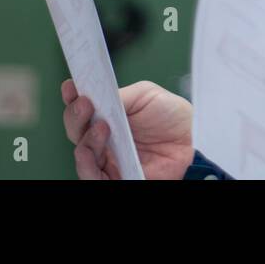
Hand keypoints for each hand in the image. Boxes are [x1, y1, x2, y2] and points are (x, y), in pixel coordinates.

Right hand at [61, 78, 193, 179]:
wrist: (193, 140)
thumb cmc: (171, 117)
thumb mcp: (145, 95)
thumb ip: (120, 96)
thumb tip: (96, 97)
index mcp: (109, 115)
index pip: (82, 108)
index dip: (72, 97)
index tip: (70, 86)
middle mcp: (104, 138)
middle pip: (76, 130)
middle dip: (75, 116)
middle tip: (85, 104)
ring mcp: (108, 159)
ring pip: (82, 152)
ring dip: (85, 138)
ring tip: (101, 126)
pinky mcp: (116, 178)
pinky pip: (92, 176)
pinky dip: (86, 164)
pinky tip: (91, 151)